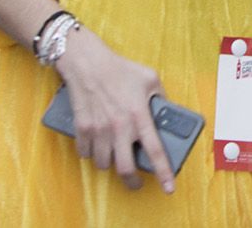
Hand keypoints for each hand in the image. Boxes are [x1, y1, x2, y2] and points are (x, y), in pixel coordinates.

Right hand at [53, 26, 174, 192]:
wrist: (88, 63)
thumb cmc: (120, 69)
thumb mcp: (150, 78)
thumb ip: (161, 97)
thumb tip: (166, 112)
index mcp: (139, 116)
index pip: (155, 151)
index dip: (164, 173)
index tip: (169, 188)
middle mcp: (120, 127)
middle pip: (125, 169)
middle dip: (132, 182)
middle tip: (136, 182)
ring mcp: (99, 130)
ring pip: (104, 164)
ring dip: (110, 164)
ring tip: (115, 156)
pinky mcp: (83, 128)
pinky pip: (85, 153)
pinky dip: (91, 154)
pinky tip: (97, 146)